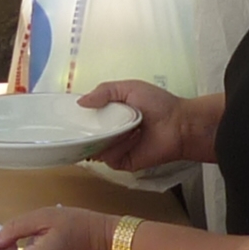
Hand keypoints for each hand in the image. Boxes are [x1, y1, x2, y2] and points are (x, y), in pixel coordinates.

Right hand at [81, 79, 200, 169]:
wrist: (179, 124)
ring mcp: (115, 148)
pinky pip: (109, 158)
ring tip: (125, 126)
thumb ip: (104, 90)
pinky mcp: (122, 162)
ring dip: (107, 137)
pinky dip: (118, 147)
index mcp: (109, 114)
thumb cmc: (157, 104)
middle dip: (85, 130)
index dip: (77, 117)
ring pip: (95, 148)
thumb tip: (80, 102)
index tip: (68, 114)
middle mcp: (109, 132)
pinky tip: (133, 138)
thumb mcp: (129, 87)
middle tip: (89, 123)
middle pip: (86, 136)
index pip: (86, 118)